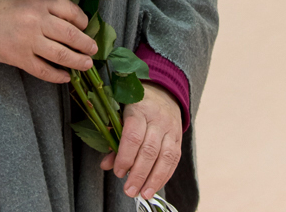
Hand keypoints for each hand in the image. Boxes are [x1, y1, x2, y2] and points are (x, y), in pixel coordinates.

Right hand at [0, 0, 97, 83]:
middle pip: (70, 34)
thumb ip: (47, 4)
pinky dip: (57, 76)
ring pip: (61, 54)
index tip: (86, 26)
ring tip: (87, 64)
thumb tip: (71, 19)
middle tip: (93, 49)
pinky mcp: (20, 59)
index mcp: (39, 1)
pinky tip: (66, 77)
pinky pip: (44, 70)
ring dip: (77, 61)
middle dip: (86, 44)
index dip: (82, 20)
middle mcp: (37, 21)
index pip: (69, 10)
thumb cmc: (1, 5)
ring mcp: (29, 41)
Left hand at [100, 83, 181, 200]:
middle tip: (129, 190)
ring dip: (154, 179)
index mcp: (139, 108)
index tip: (118, 172)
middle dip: (138, 173)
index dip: (125, 156)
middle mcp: (157, 118)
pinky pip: (174, 160)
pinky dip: (164, 176)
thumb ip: (114, 138)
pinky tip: (155, 187)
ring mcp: (170, 128)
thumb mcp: (121, 112)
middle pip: (149, 149)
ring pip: (165, 156)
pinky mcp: (179, 137)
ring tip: (144, 194)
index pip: (133, 135)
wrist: (162, 91)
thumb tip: (106, 164)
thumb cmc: (136, 103)